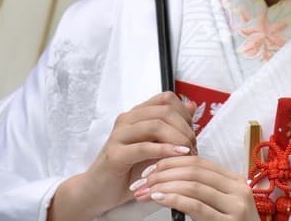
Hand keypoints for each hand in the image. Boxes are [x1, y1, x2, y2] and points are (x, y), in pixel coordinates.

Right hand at [49, 91, 196, 219]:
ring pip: (156, 125)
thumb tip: (192, 107)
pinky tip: (177, 155)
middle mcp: (127, 120)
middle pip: (165, 111)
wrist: (97, 192)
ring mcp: (119, 135)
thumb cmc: (127, 169)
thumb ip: (172, 126)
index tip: (192, 132)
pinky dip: (164, 150)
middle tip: (193, 146)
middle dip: (185, 128)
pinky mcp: (115, 154)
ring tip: (187, 152)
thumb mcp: (155, 146)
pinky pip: (143, 147)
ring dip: (178, 139)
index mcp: (137, 114)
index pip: (166, 99)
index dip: (184, 113)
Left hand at [133, 155, 260, 220]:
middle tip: (142, 182)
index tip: (149, 170)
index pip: (199, 162)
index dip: (171, 162)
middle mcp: (238, 188)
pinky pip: (196, 206)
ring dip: (163, 186)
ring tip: (145, 192)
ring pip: (193, 185)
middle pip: (194, 171)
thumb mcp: (220, 205)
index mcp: (235, 180)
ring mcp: (236, 206)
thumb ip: (204, 191)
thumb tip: (170, 178)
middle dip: (163, 173)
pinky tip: (159, 199)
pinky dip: (174, 199)